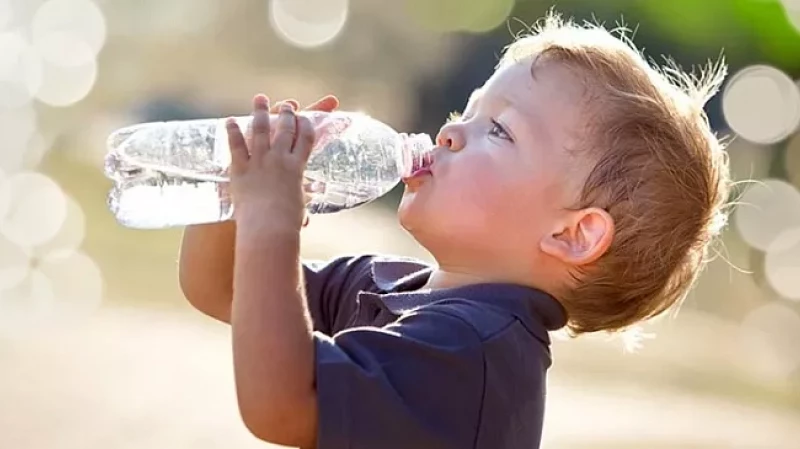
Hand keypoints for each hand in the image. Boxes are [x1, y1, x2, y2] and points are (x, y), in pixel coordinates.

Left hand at [226, 95, 316, 232]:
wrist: (267, 228)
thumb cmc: (286, 224)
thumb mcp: (297, 210)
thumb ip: (298, 207)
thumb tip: (305, 219)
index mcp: (297, 167)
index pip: (306, 138)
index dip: (307, 125)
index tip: (306, 117)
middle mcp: (279, 159)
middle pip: (285, 129)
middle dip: (287, 114)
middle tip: (287, 105)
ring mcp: (259, 161)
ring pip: (260, 130)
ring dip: (260, 112)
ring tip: (260, 99)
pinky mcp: (240, 169)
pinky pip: (236, 145)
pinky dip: (233, 131)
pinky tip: (230, 120)